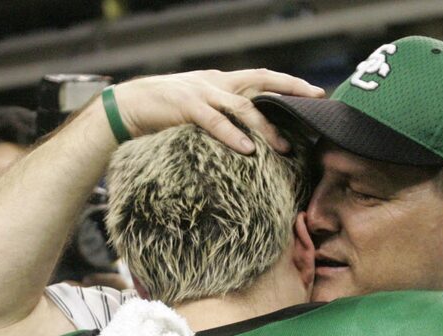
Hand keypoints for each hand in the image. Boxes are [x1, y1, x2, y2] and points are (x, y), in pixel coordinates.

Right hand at [112, 69, 324, 154]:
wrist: (126, 107)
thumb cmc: (165, 114)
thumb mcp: (200, 110)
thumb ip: (223, 116)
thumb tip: (249, 136)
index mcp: (222, 82)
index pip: (263, 78)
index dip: (289, 84)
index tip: (315, 94)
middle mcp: (216, 83)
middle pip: (261, 83)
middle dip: (291, 92)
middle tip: (315, 106)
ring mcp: (202, 93)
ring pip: (242, 107)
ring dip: (266, 127)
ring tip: (284, 147)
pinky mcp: (185, 107)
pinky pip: (214, 122)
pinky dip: (232, 136)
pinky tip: (248, 150)